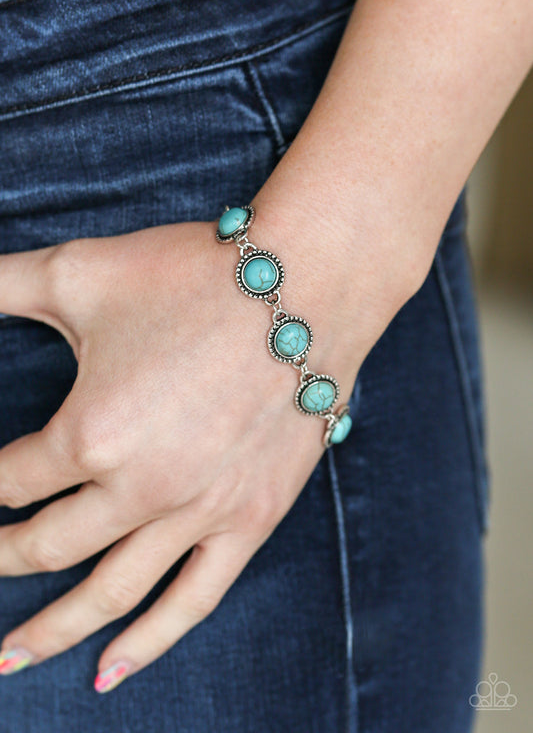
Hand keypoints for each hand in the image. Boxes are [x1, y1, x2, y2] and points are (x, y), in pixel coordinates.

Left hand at [0, 217, 359, 690]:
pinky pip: (192, 600)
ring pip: (110, 593)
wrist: (306, 284)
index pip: (8, 483)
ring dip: (52, 630)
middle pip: (46, 546)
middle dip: (2, 558)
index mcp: (89, 434)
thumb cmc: (191, 276)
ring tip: (12, 657)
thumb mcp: (77, 271)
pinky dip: (147, 643)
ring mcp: (199, 513)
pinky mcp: (250, 519)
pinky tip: (108, 673)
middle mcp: (139, 489)